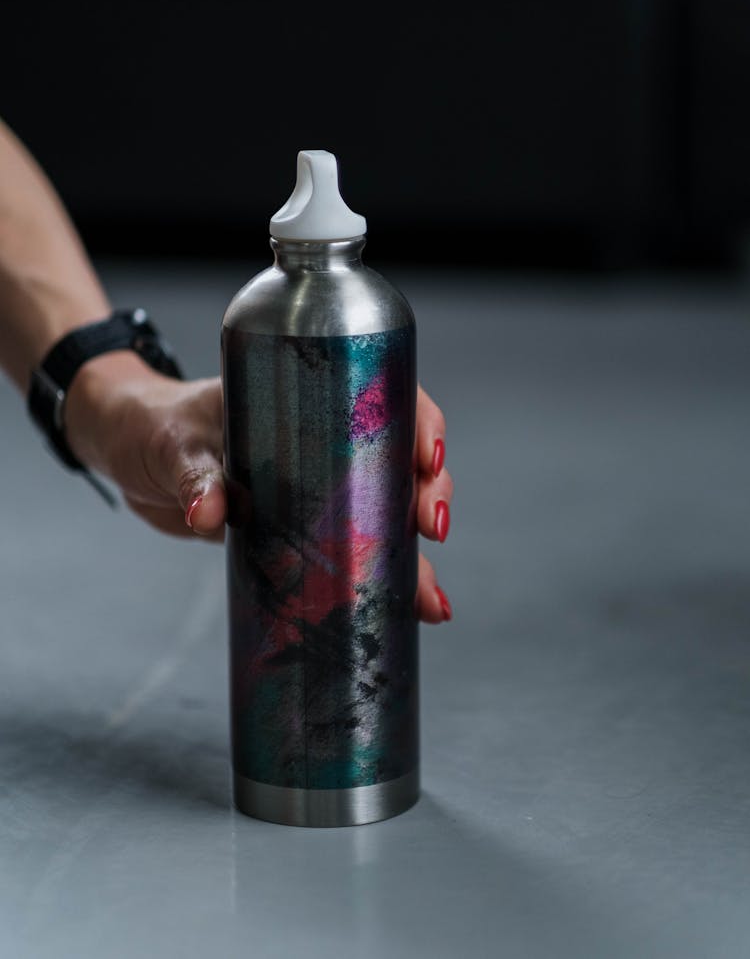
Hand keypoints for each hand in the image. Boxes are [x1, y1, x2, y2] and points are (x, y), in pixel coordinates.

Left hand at [65, 356, 453, 622]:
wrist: (127, 452)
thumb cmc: (153, 426)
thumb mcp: (172, 445)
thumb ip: (193, 476)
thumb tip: (211, 515)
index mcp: (304, 395)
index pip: (381, 394)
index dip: (417, 422)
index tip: (427, 458)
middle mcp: (324, 436)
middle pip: (398, 458)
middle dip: (428, 493)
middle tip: (431, 528)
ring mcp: (317, 483)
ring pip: (385, 511)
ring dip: (415, 553)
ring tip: (430, 599)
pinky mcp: (300, 526)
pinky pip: (350, 549)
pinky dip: (381, 581)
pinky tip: (408, 609)